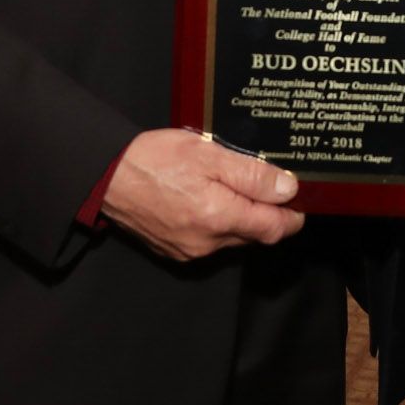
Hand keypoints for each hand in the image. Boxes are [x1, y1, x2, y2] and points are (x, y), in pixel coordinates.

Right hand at [101, 128, 304, 261]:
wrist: (106, 177)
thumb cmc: (155, 159)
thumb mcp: (208, 154)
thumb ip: (251, 174)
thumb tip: (288, 190)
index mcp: (220, 217)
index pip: (274, 229)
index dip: (292, 216)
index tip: (298, 200)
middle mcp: (208, 243)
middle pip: (255, 235)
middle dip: (265, 213)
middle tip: (265, 182)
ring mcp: (190, 251)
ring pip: (233, 239)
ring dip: (240, 217)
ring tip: (231, 184)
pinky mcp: (174, 251)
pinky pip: (210, 241)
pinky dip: (217, 223)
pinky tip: (207, 198)